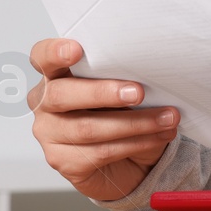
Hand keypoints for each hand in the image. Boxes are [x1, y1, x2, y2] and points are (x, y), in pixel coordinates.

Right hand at [27, 38, 178, 201]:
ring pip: (88, 128)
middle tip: (137, 92)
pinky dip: (136, 143)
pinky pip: (100, 152)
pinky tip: (158, 136)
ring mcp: (50, 133)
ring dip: (135, 123)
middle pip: (61, 95)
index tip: (76, 50)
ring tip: (167, 118)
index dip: (54, 52)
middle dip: (102, 92)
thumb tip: (149, 70)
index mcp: (56, 74)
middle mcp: (46, 103)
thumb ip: (124, 76)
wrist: (132, 160)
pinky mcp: (62, 161)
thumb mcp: (126, 87)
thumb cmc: (125, 112)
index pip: (42, 57)